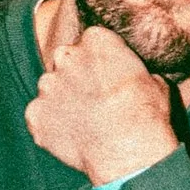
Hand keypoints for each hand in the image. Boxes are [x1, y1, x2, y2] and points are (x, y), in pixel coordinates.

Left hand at [26, 19, 178, 186]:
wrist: (127, 150)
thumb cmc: (146, 114)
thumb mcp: (155, 82)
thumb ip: (132, 73)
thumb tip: (134, 80)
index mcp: (96, 39)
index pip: (92, 41)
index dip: (100, 61)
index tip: (109, 77)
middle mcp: (65, 56)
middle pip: (66, 61)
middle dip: (77, 76)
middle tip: (95, 100)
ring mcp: (46, 85)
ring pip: (51, 89)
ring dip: (62, 101)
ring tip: (85, 122)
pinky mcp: (34, 114)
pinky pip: (39, 117)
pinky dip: (51, 126)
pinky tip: (72, 138)